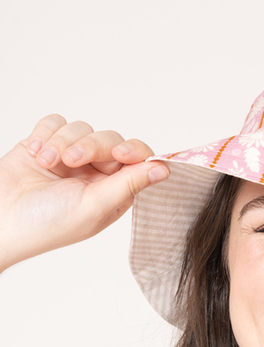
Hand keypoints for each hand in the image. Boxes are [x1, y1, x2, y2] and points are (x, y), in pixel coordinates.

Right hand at [0, 113, 169, 270]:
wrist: (0, 217)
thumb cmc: (47, 224)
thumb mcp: (94, 206)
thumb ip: (129, 184)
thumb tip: (164, 169)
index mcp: (114, 192)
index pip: (137, 159)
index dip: (132, 150)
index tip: (120, 153)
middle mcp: (96, 174)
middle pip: (109, 139)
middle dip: (88, 146)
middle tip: (68, 162)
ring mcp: (70, 158)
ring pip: (80, 128)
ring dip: (60, 142)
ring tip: (45, 163)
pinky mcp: (46, 144)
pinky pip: (55, 122)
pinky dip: (45, 134)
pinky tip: (35, 153)